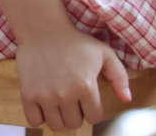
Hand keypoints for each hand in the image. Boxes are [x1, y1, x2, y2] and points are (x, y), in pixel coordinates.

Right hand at [13, 17, 130, 131]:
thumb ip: (119, 76)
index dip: (92, 109)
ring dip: (58, 116)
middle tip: (71, 98)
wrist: (43, 29)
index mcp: (87, 86)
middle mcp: (67, 94)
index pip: (94, 117)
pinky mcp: (28, 94)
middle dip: (75, 113)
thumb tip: (127, 98)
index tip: (86, 98)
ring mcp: (46, 95)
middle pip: (74, 123)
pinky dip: (39, 116)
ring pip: (56, 126)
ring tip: (57, 100)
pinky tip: (43, 103)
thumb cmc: (75, 41)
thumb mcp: (103, 52)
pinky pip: (35, 121)